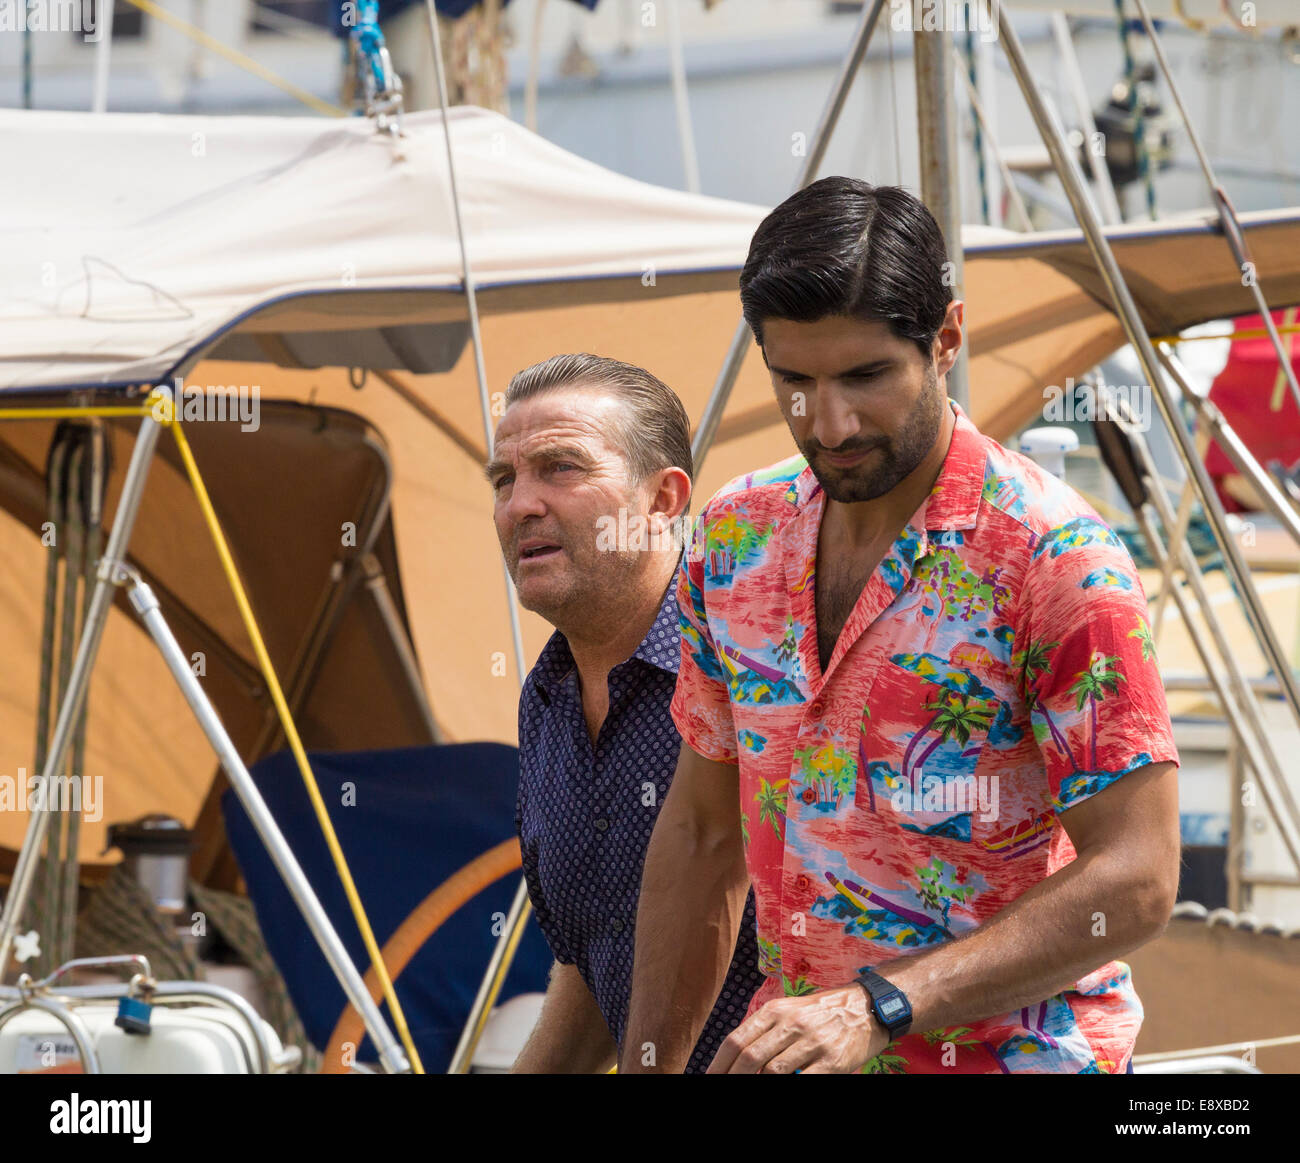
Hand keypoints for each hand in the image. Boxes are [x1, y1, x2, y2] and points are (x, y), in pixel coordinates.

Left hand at [706, 983, 889, 1073]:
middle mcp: (791, 1024)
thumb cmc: (821, 1012)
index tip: (709, 1077)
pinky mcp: (832, 1062)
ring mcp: (812, 1043)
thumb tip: (735, 1056)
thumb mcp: (789, 1010)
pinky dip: (787, 1089)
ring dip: (757, 1085)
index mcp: (775, 1011)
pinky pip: (803, 1082)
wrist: (866, 1007)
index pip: (737, 1039)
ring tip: (747, 1092)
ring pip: (773, 1073)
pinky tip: (779, 1091)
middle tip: (723, 1089)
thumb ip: (763, 1030)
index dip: (719, 1063)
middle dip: (733, 1078)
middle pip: (750, 1058)